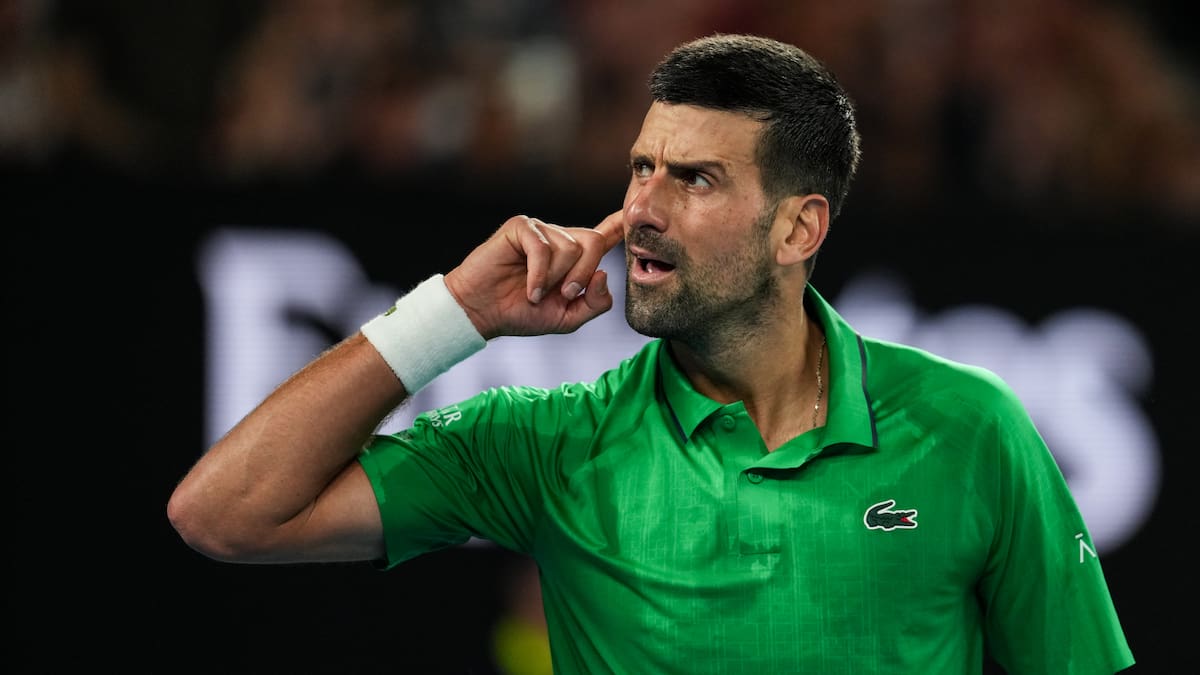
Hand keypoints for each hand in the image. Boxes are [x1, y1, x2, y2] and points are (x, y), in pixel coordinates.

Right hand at [445, 210, 625, 339]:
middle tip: (564, 294)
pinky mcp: (521, 228)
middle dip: (583, 274)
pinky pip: (544, 248)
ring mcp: (541, 230)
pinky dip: (539, 275)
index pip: (605, 236)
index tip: (636, 212)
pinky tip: (530, 290)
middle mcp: (561, 239)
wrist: (482, 313)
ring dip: (556, 278)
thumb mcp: (567, 318)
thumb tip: (604, 274)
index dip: (621, 224)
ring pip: (570, 248)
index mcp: (575, 258)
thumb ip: (594, 303)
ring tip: (536, 293)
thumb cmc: (522, 314)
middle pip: (594, 243)